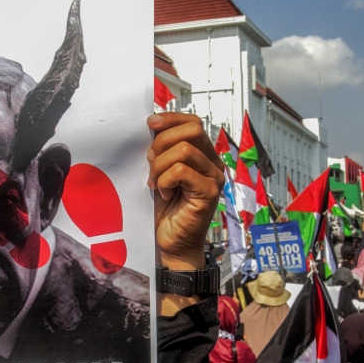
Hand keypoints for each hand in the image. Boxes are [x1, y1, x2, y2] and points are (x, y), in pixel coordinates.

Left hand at [146, 113, 224, 271]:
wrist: (171, 244)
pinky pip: (181, 171)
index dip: (171, 119)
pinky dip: (165, 181)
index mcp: (203, 155)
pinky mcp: (209, 192)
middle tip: (150, 162)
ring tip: (156, 184)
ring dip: (160, 166)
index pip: (192, 122)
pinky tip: (164, 194)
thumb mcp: (160, 173)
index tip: (150, 124)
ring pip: (184, 151)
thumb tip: (152, 126)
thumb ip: (162, 151)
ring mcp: (214, 177)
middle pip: (192, 130)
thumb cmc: (165, 211)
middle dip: (162, 142)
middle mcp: (213, 163)